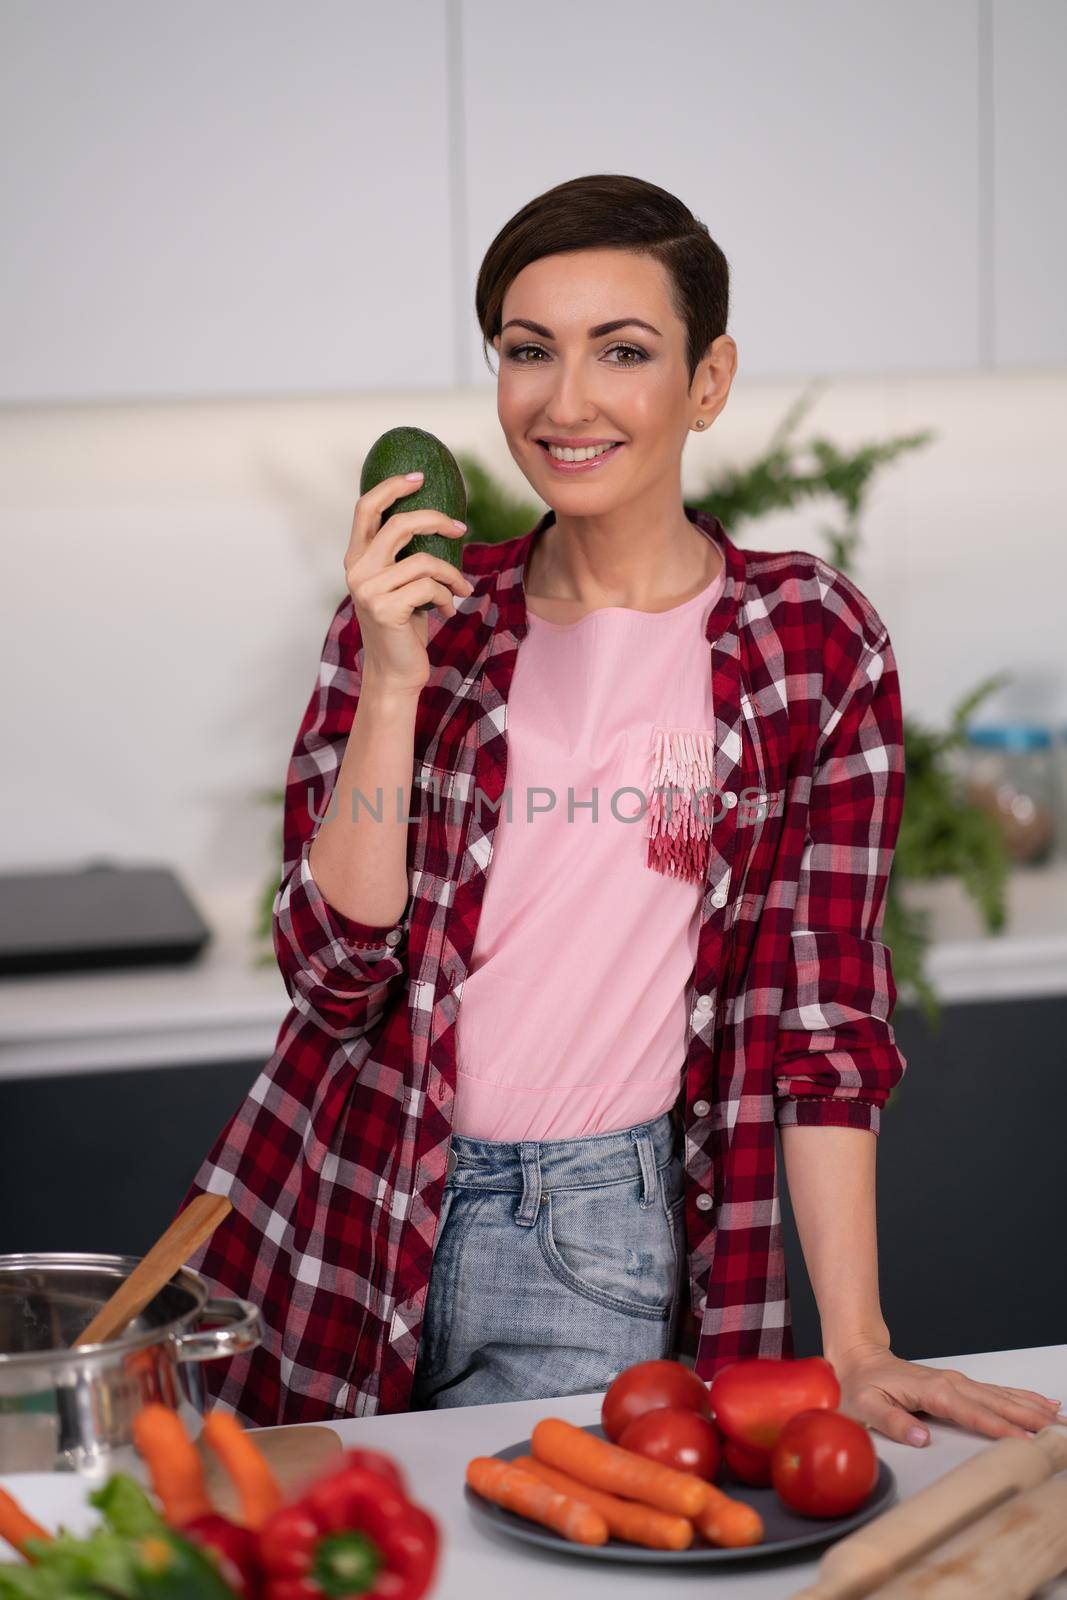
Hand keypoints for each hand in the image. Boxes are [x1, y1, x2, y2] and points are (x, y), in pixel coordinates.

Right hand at [344, 471, 472, 694]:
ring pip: (424, 560)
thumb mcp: (400, 584)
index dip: (391, 486)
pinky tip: (448, 609)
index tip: (419, 476)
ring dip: (451, 574)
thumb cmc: (404, 626)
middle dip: (436, 520)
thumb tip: (441, 520)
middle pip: (400, 524)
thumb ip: (404, 556)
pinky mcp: (385, 609)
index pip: (366, 508)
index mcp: (357, 559)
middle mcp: (357, 571)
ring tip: (461, 588)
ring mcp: (368, 590)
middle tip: (461, 527)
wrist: (396, 672)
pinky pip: (429, 586)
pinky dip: (447, 595)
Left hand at [829, 1340, 1065, 1447]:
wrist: (857, 1357)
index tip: (1025, 1439)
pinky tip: (1041, 1402)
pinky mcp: (957, 1385)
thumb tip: (920, 1437)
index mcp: (932, 1391)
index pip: (971, 1412)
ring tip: (1059, 1418)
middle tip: (1058, 1430)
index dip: (999, 1426)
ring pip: (1001, 1395)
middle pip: (996, 1402)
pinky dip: (1020, 1396)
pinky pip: (995, 1391)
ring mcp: (956, 1382)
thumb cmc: (859, 1384)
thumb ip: (891, 1421)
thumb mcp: (864, 1406)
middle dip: (1029, 1417)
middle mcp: (950, 1383)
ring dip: (1031, 1407)